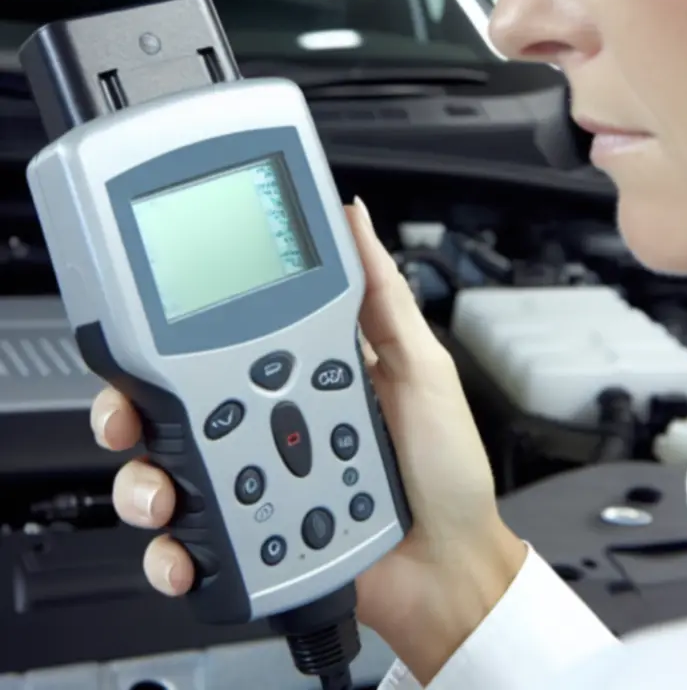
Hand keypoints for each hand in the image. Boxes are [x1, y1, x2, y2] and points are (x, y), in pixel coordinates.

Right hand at [90, 197, 526, 683]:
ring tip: (168, 494)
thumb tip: (355, 219)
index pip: (230, 340)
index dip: (184, 334)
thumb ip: (385, 298)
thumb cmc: (446, 467)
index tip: (154, 328)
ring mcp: (258, 482)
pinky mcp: (250, 542)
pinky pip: (188, 543)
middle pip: (178, 404)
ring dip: (146, 482)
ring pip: (167, 471)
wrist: (449, 569)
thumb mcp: (424, 368)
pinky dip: (172, 551)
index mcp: (308, 374)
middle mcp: (272, 423)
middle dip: (136, 409)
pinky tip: (189, 552)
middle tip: (134, 418)